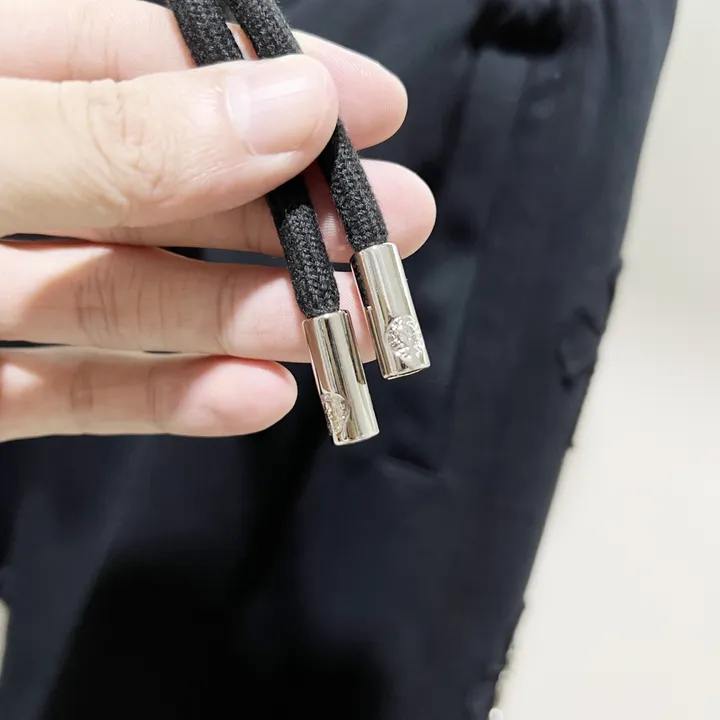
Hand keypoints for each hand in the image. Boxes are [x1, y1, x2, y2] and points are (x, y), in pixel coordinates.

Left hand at [0, 0, 434, 441]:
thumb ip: (113, 137)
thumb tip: (286, 106)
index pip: (145, 55)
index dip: (266, 78)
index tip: (373, 108)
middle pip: (164, 188)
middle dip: (285, 214)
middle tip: (390, 232)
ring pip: (134, 297)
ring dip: (250, 318)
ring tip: (349, 329)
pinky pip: (80, 391)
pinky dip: (170, 398)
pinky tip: (253, 397)